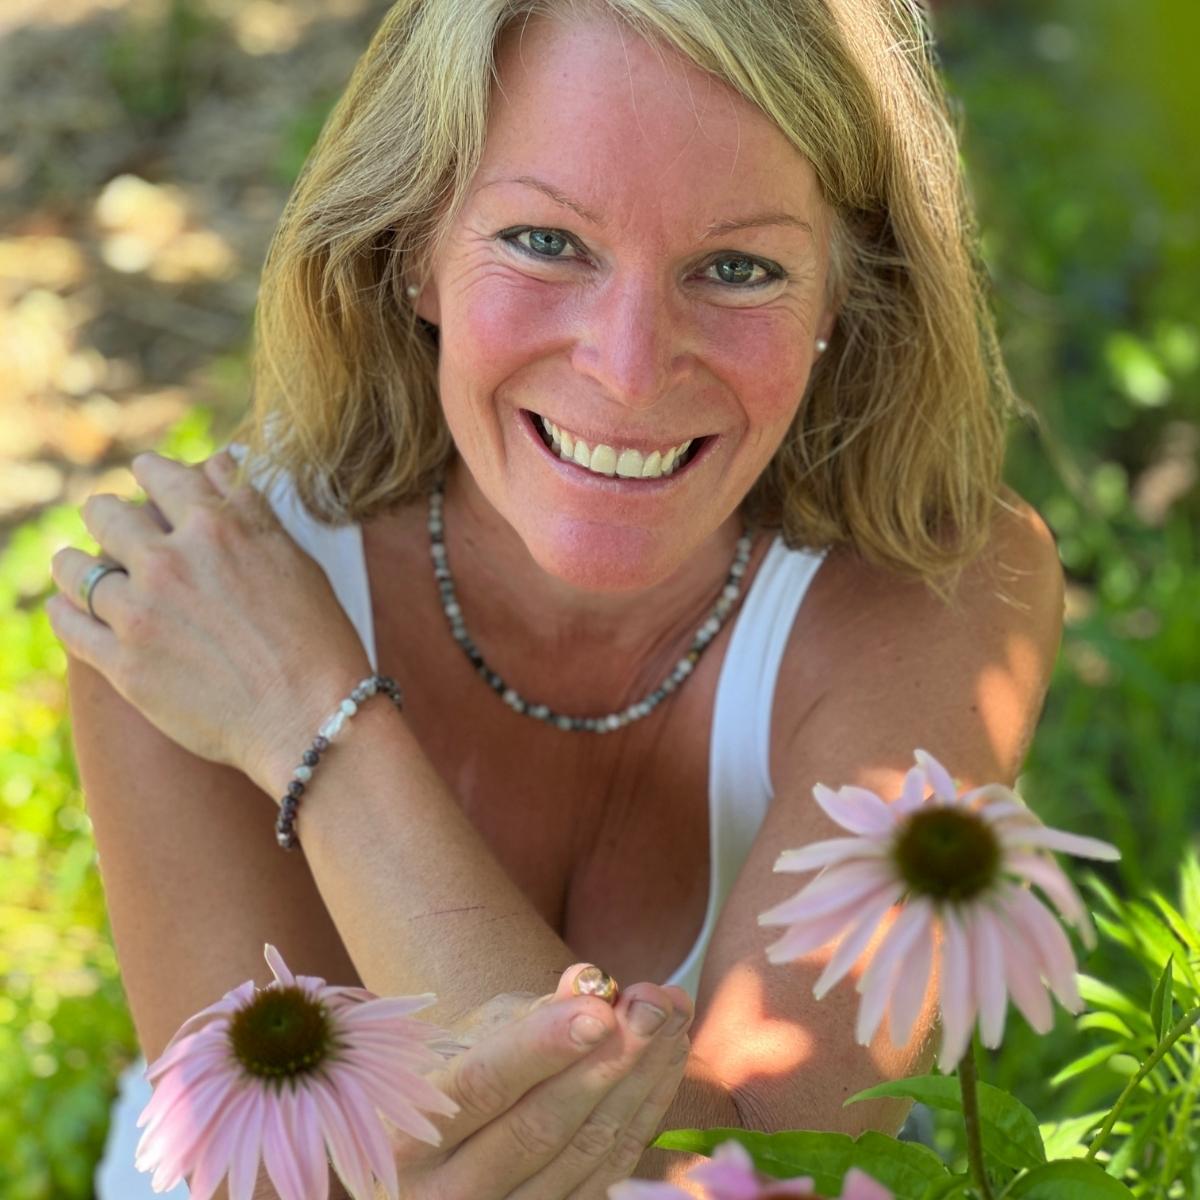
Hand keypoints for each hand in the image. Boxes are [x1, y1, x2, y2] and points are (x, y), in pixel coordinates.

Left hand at [46, 450, 372, 790]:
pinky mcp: (123, 663)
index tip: (145, 479)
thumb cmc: (317, 639)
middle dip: (107, 515)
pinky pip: (68, 625)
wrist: (312, 715)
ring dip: (74, 562)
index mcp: (218, 527)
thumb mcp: (295, 558)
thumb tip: (220, 465)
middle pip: (107, 514)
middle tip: (110, 524)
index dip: (150, 474)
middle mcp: (171, 560)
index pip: (163, 476)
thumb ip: (250, 510)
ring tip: (76, 566)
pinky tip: (66, 609)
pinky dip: (63, 612)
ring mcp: (142, 611)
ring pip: (76, 567)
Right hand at [386, 963, 693, 1199]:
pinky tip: (664, 1060)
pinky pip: (607, 1173)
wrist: (445, 1155)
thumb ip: (529, 1014)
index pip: (481, 1084)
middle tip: (654, 1003)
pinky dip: (644, 1113)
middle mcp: (447, 1190)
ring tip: (672, 1016)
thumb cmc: (454, 1079)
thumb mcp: (472, 1039)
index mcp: (410, 1131)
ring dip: (640, 1079)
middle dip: (609, 1059)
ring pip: (584, 1151)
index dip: (543, 1046)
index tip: (601, 1008)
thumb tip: (589, 982)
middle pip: (540, 1125)